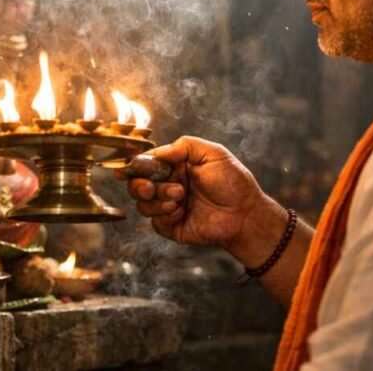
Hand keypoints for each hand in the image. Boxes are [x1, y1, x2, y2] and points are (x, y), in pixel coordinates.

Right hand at [115, 136, 268, 251]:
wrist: (246, 215)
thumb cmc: (234, 183)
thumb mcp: (213, 153)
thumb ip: (184, 146)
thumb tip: (156, 152)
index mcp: (176, 167)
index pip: (146, 164)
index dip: (133, 165)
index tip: (126, 167)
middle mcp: (169, 185)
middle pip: (137, 185)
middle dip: (139, 185)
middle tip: (150, 187)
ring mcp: (170, 207)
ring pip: (143, 204)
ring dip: (157, 199)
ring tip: (179, 197)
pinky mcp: (172, 227)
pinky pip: (155, 222)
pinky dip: (165, 215)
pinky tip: (181, 211)